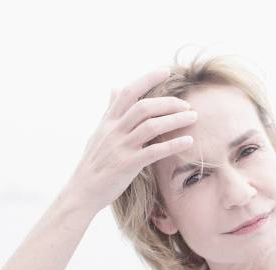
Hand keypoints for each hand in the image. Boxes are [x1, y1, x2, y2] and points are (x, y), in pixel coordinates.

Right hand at [63, 68, 195, 213]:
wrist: (82, 192)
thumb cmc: (94, 163)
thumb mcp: (99, 133)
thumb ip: (110, 111)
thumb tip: (115, 87)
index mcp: (108, 122)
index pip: (128, 93)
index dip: (147, 79)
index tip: (166, 71)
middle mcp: (114, 131)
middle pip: (144, 107)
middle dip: (169, 103)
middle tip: (187, 104)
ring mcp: (120, 147)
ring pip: (151, 126)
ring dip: (175, 119)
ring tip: (193, 117)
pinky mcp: (128, 165)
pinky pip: (154, 151)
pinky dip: (173, 144)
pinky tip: (188, 141)